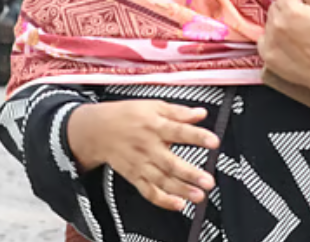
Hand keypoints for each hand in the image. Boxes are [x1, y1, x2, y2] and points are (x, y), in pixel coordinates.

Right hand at [66, 100, 218, 210]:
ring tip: (199, 196)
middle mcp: (148, 147)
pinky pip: (148, 191)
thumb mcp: (153, 106)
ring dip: (181, 190)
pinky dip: (162, 200)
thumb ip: (179, 112)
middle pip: (170, 163)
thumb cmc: (126, 115)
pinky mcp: (134, 176)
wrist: (96, 130)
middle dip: (190, 174)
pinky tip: (178, 204)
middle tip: (208, 181)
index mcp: (155, 125)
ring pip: (161, 180)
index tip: (213, 141)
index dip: (197, 136)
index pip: (179, 131)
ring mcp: (140, 164)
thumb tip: (201, 113)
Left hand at [259, 0, 309, 92]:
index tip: (303, 10)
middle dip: (285, 11)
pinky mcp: (266, 55)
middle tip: (301, 23)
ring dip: (278, 25)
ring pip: (268, 22)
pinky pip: (263, 39)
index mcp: (291, 10)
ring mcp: (270, 40)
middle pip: (274, 7)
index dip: (294, 0)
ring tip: (296, 36)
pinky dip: (271, 40)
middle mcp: (276, 24)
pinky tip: (287, 45)